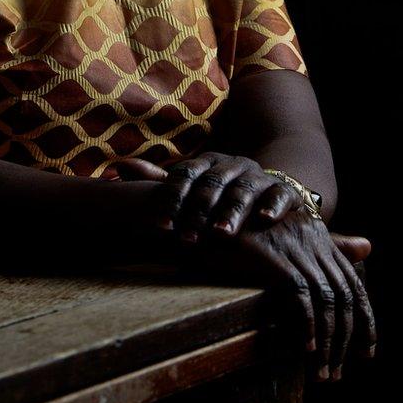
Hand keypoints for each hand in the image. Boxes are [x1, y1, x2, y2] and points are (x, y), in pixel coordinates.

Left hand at [146, 151, 314, 239]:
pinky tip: (265, 219)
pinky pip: (280, 194)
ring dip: (232, 212)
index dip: (173, 202)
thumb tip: (119, 167)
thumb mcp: (190, 189)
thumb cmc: (218, 197)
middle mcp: (232, 165)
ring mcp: (258, 176)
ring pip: (244, 190)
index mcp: (206, 163)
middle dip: (199, 213)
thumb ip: (159, 182)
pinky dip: (273, 205)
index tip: (163, 228)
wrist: (266, 191)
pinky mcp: (282, 190)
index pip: (185, 176)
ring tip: (221, 234)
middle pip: (212, 184)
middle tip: (188, 240)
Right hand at [190, 209, 375, 379]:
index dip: (365, 320)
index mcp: (320, 237)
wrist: (209, 215)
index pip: (353, 283)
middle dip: (347, 339)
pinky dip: (307, 325)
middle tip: (337, 372)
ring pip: (326, 300)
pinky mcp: (274, 256)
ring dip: (328, 341)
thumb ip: (327, 245)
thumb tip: (368, 247)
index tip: (366, 353)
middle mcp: (313, 239)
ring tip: (321, 371)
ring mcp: (295, 247)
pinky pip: (300, 296)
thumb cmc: (244, 228)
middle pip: (344, 296)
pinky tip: (305, 349)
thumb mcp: (287, 235)